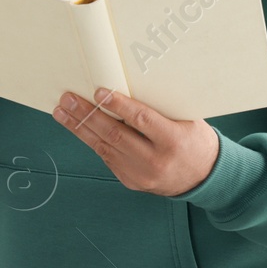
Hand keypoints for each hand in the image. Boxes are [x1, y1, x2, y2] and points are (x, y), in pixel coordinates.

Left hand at [51, 87, 219, 196]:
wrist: (204, 177)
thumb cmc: (195, 141)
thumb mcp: (186, 121)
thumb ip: (159, 109)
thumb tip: (124, 86)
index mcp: (172, 141)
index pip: (141, 120)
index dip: (119, 105)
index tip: (99, 91)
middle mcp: (155, 161)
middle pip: (115, 134)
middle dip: (87, 115)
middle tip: (68, 99)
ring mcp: (140, 174)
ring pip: (104, 147)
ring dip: (79, 128)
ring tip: (62, 112)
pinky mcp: (130, 181)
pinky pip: (106, 157)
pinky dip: (91, 140)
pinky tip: (77, 127)